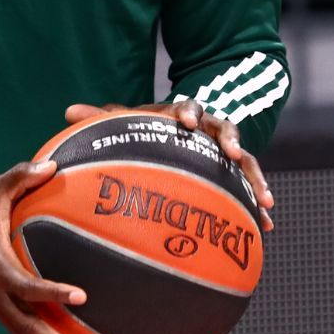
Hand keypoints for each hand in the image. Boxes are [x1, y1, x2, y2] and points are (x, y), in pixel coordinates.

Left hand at [62, 101, 275, 231]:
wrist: (181, 129)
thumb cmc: (149, 128)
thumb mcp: (130, 123)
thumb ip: (102, 119)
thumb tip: (68, 112)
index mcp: (184, 115)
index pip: (189, 108)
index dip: (189, 113)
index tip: (187, 123)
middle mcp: (210, 130)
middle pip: (225, 129)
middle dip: (231, 141)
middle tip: (232, 153)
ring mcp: (225, 150)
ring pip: (246, 160)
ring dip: (255, 178)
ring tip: (265, 200)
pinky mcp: (234, 172)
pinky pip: (249, 186)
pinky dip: (257, 204)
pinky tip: (265, 226)